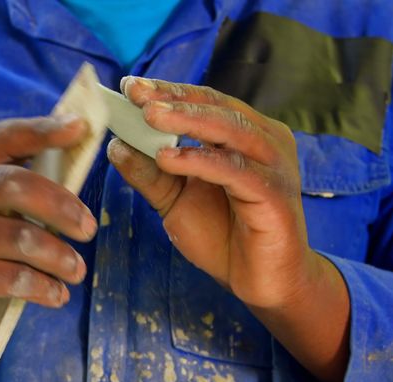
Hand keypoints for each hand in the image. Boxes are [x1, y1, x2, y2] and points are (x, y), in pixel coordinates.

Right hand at [0, 116, 97, 381]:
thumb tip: (66, 153)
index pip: (4, 136)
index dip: (46, 131)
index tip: (82, 129)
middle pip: (17, 186)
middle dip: (63, 207)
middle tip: (87, 228)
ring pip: (20, 239)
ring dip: (59, 256)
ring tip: (75, 269)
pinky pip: (11, 278)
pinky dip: (42, 287)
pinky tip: (55, 293)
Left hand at [108, 78, 349, 381]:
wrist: (265, 285)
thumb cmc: (227, 239)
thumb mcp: (177, 203)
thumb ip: (151, 175)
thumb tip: (116, 145)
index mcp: (246, 135)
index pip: (206, 102)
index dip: (169, 91)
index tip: (130, 86)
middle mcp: (266, 142)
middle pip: (217, 108)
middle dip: (173, 99)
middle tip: (136, 94)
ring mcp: (275, 166)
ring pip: (229, 130)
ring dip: (187, 120)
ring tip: (149, 115)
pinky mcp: (275, 195)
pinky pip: (235, 171)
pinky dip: (200, 161)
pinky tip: (168, 158)